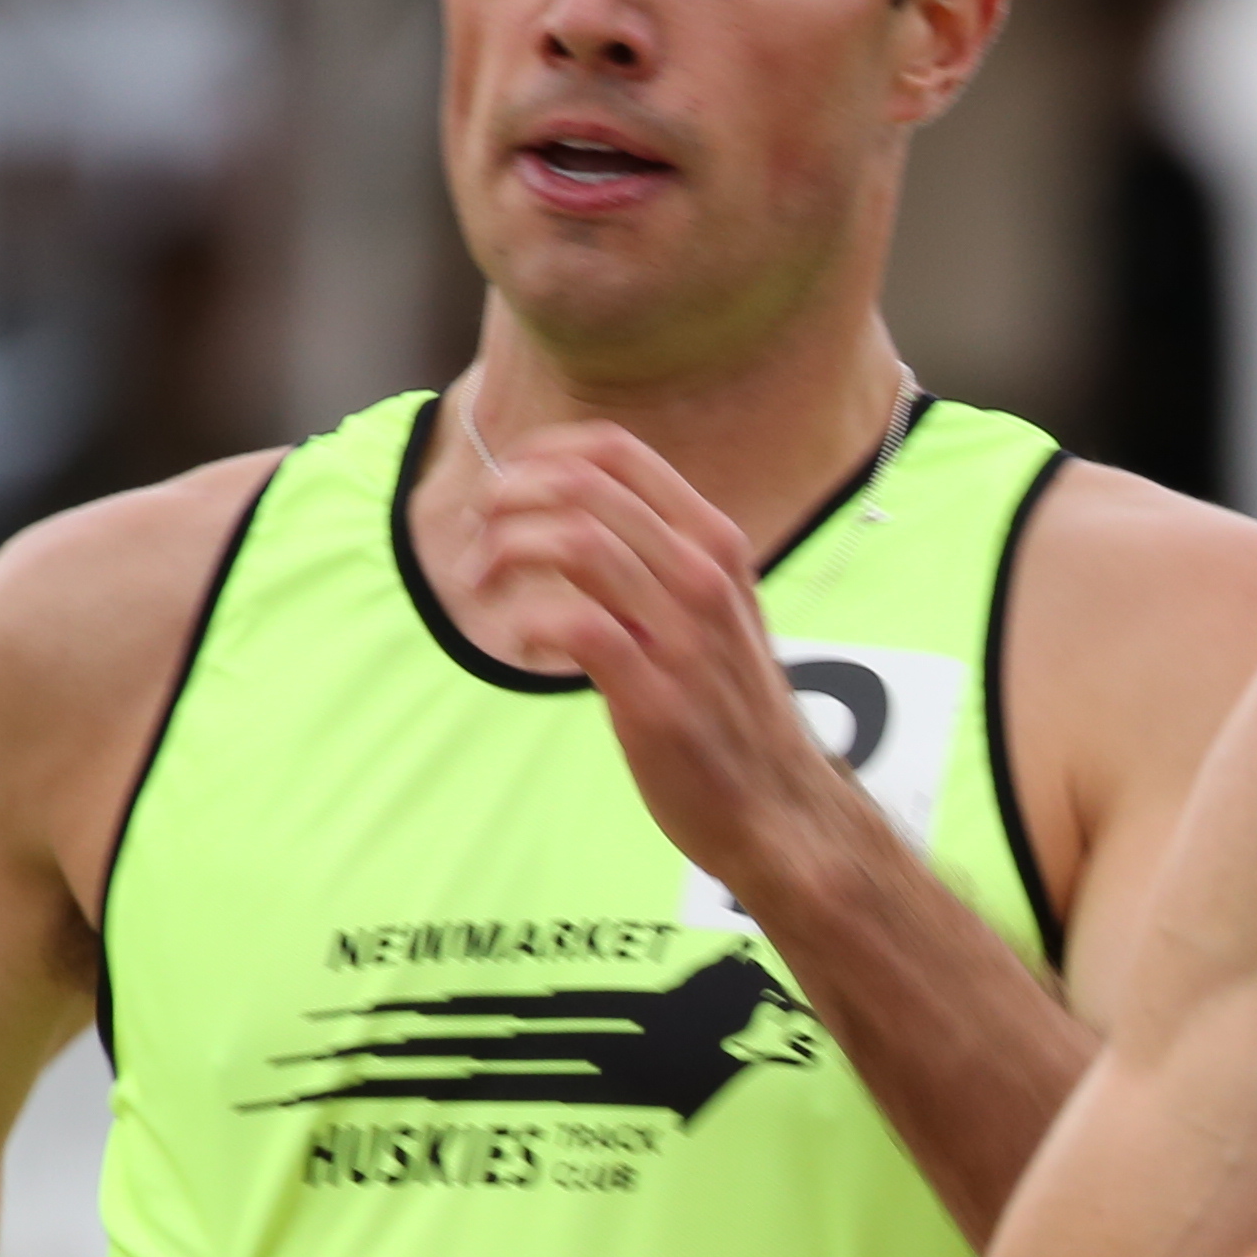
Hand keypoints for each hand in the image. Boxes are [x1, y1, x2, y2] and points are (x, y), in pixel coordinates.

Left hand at [437, 413, 874, 919]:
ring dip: (506, 549)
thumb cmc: (731, 710)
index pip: (616, 452)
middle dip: (508, 499)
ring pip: (575, 541)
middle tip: (477, 534)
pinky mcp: (654, 692)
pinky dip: (525, 621)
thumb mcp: (714, 610)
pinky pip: (572, 622)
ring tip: (482, 581)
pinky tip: (517, 643)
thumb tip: (576, 522)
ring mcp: (682, 632)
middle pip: (583, 486)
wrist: (778, 804)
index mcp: (714, 542)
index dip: (543, 453)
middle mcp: (702, 574)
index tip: (506, 482)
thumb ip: (658, 561)